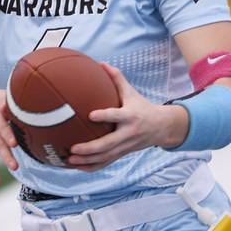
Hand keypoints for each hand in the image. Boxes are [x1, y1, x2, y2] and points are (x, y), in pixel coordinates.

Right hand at [0, 86, 17, 184]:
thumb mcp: (0, 94)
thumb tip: (40, 100)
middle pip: (1, 129)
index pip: (8, 110)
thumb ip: (16, 99)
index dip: (14, 114)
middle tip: (15, 145)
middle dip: (8, 137)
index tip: (21, 119)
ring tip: (14, 167)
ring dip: (5, 156)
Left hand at [67, 63, 187, 171]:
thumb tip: (101, 63)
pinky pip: (106, 163)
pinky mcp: (123, 154)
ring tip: (69, 160)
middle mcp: (128, 133)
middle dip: (90, 148)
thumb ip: (117, 79)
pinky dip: (91, 167)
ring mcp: (125, 146)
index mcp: (131, 116)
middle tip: (73, 148)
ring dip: (87, 160)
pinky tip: (77, 167)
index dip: (104, 116)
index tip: (90, 115)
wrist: (161, 127)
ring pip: (105, 157)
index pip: (117, 116)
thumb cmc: (142, 107)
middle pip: (109, 144)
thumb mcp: (132, 93)